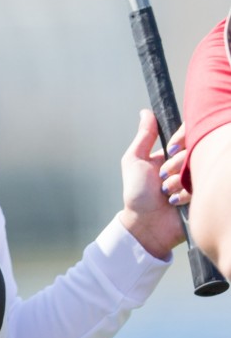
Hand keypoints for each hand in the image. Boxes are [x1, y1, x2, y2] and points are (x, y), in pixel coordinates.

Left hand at [118, 110, 186, 260]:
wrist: (146, 225)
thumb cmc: (137, 193)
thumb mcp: (134, 161)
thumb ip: (144, 137)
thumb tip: (146, 112)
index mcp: (172, 153)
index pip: (187, 133)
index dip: (181, 138)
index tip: (170, 149)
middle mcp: (187, 163)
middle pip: (193, 149)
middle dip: (175, 164)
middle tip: (161, 177)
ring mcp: (196, 179)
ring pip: (197, 167)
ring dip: (177, 181)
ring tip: (166, 194)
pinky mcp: (203, 195)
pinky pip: (200, 186)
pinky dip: (184, 194)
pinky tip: (174, 203)